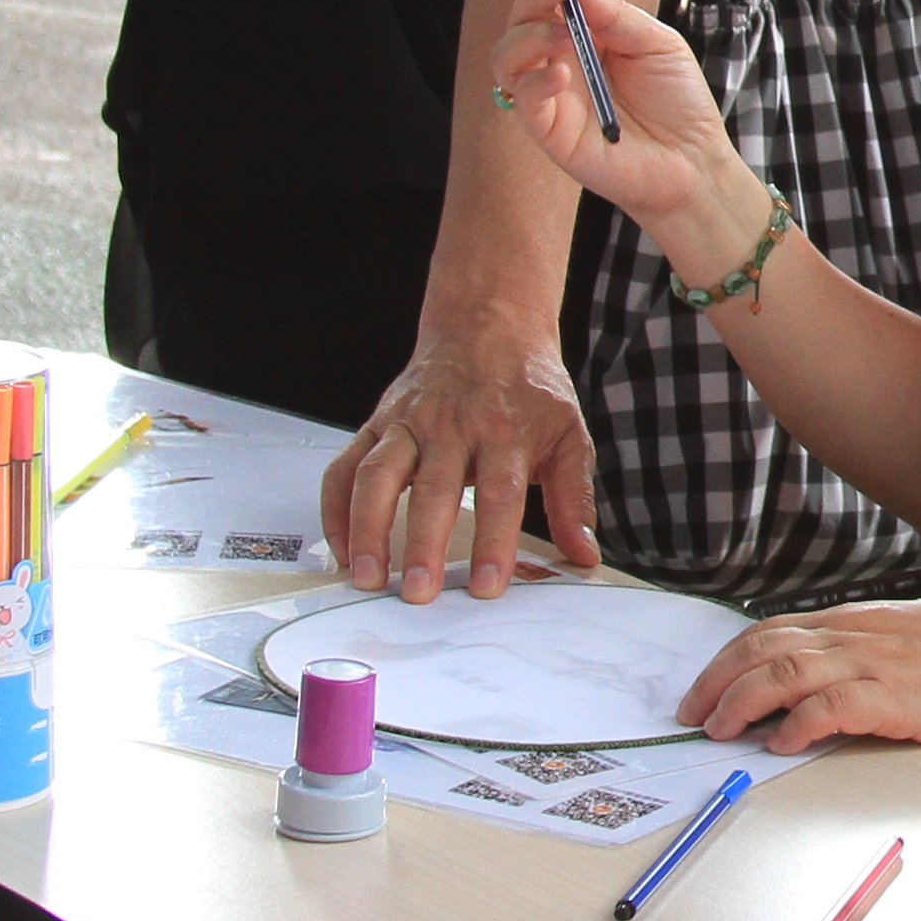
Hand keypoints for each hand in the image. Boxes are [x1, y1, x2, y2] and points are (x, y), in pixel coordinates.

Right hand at [323, 323, 600, 603]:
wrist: (489, 327)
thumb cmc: (529, 389)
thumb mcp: (568, 434)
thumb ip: (574, 498)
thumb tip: (584, 554)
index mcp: (505, 431)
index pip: (501, 492)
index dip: (494, 541)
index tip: (488, 586)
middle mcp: (451, 426)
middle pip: (433, 489)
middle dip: (423, 544)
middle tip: (417, 593)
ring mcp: (407, 423)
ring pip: (376, 475)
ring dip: (367, 527)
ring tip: (366, 576)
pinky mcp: (376, 424)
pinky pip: (345, 467)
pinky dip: (336, 509)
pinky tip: (341, 548)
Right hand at [479, 0, 750, 269]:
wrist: (694, 160)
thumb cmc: (677, 100)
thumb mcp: (655, 41)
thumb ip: (614, 13)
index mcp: (583, 36)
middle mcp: (558, 62)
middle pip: (519, 21)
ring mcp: (551, 97)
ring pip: (506, 60)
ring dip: (527, 36)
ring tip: (563, 33)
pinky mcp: (550, 133)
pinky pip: (523, 104)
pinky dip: (536, 83)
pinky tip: (562, 72)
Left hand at [679, 597, 920, 753]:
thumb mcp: (896, 644)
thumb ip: (850, 655)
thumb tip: (797, 685)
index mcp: (850, 623)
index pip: (768, 632)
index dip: (725, 662)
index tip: (700, 693)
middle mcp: (853, 636)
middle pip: (765, 649)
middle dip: (718, 682)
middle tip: (695, 716)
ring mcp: (873, 663)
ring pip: (786, 672)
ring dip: (743, 701)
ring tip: (723, 729)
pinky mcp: (895, 696)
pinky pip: (832, 705)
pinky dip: (798, 723)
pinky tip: (781, 743)